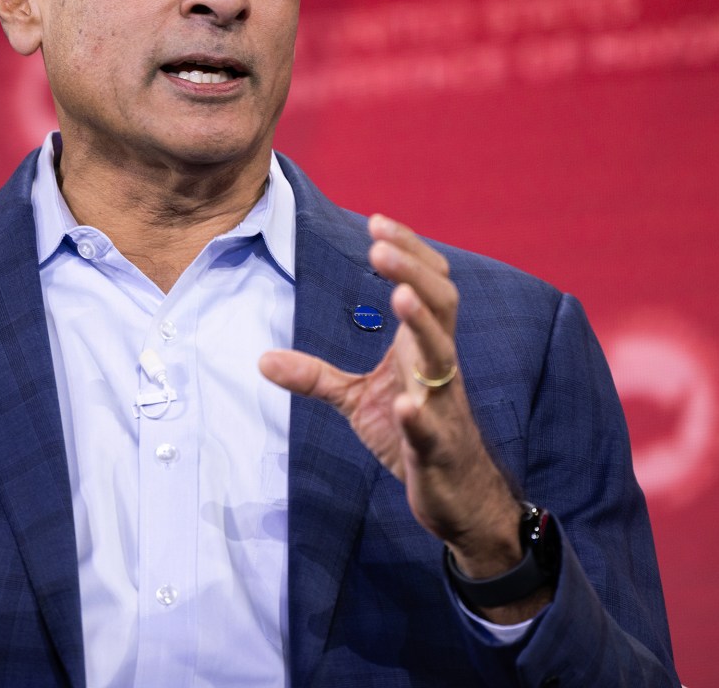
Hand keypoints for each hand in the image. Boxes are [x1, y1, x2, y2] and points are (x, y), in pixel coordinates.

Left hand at [260, 214, 526, 585]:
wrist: (458, 496)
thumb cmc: (413, 436)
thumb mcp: (357, 401)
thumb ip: (316, 377)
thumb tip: (261, 359)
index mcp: (421, 348)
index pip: (426, 286)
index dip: (408, 252)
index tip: (377, 223)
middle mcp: (438, 367)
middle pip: (441, 305)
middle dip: (414, 272)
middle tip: (380, 245)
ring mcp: (442, 406)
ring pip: (444, 357)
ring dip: (423, 325)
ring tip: (401, 296)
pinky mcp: (437, 448)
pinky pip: (432, 429)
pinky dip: (421, 416)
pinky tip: (407, 406)